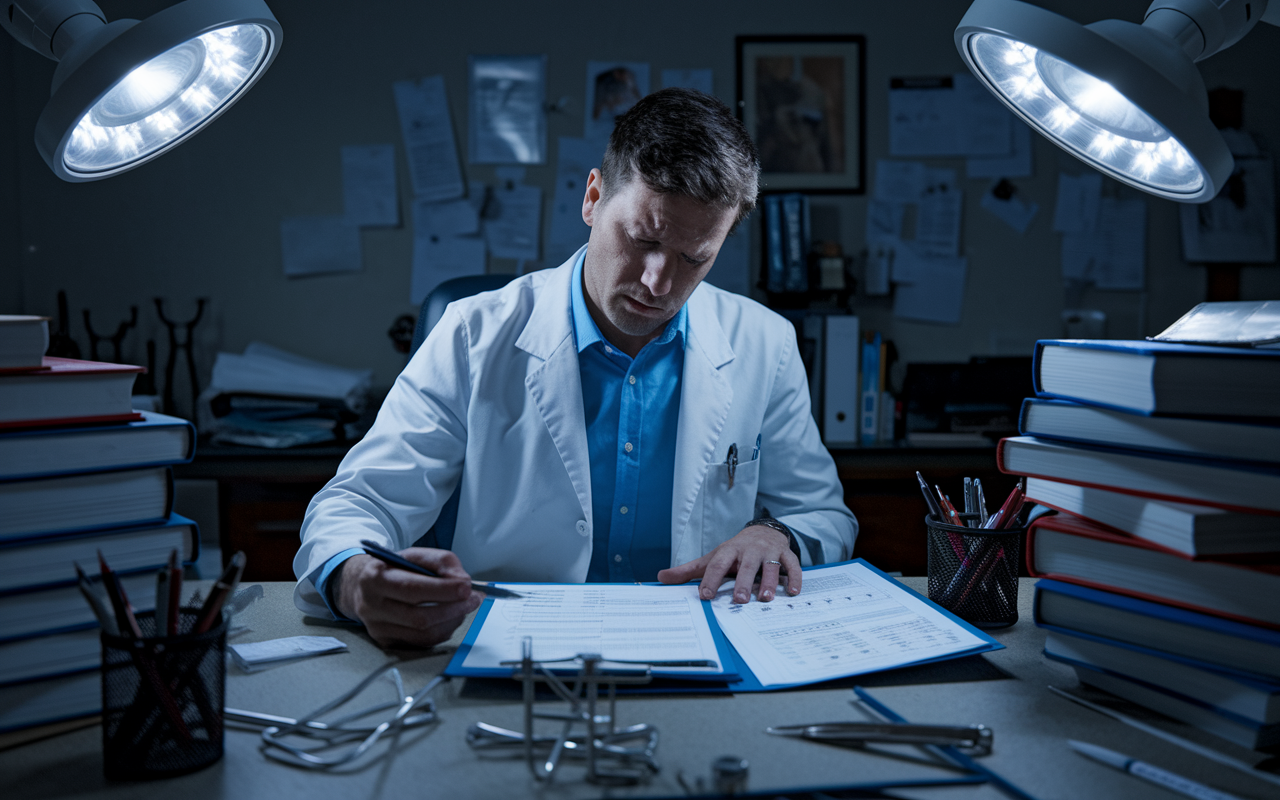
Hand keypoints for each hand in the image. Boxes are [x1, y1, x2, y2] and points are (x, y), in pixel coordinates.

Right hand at [333, 548, 482, 647]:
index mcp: (376, 578)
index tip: (467, 587)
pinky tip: (449, 618)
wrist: (363, 586)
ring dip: (452, 621)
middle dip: (453, 608)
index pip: (412, 588)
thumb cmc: (394, 569)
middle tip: (473, 599)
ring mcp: (377, 627)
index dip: (443, 590)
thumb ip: (441, 562)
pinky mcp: (385, 641)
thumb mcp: (414, 555)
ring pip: (423, 634)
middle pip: (419, 616)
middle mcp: (372, 605)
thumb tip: (463, 581)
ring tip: (463, 607)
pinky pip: (422, 643)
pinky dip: (442, 631)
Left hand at [657, 525, 801, 602]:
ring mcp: (769, 552)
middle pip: (746, 566)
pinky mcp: (785, 554)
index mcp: (729, 551)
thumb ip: (689, 571)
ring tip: (766, 599)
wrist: (763, 531)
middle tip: (740, 600)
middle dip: (743, 583)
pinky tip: (793, 592)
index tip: (706, 596)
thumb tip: (661, 578)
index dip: (711, 579)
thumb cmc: (735, 551)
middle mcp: (749, 550)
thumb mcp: (712, 558)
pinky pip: (792, 565)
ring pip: (770, 567)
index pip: (718, 564)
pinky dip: (795, 578)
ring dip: (770, 582)